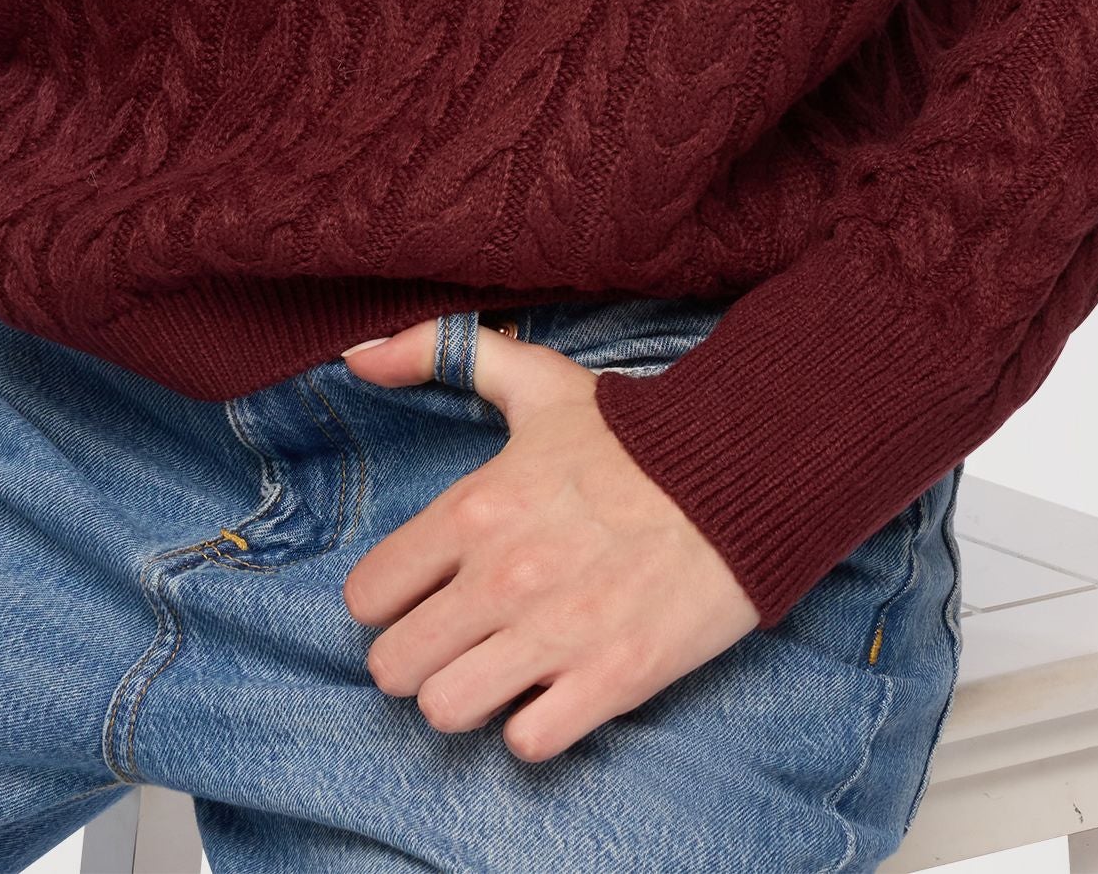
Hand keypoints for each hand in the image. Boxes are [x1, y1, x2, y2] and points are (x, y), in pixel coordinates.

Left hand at [337, 317, 761, 760]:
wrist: (741, 476)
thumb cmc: (634, 435)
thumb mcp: (535, 381)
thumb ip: (436, 353)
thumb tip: (355, 353)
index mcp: (475, 511)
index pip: (367, 596)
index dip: (387, 600)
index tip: (421, 591)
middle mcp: (502, 579)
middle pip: (393, 668)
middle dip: (417, 657)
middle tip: (455, 637)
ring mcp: (555, 636)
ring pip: (445, 712)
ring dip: (468, 695)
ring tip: (499, 665)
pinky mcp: (610, 681)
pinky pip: (526, 744)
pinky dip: (534, 725)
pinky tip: (552, 687)